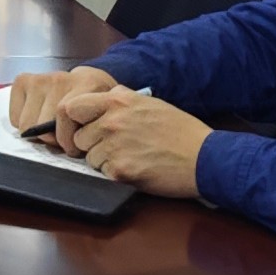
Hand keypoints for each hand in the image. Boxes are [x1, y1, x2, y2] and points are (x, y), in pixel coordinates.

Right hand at [10, 64, 129, 152]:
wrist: (89, 84)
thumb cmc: (95, 106)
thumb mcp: (102, 117)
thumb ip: (91, 129)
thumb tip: (69, 148)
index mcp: (87, 83)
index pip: (64, 112)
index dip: (66, 137)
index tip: (73, 148)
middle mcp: (60, 78)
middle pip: (41, 123)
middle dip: (51, 140)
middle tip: (62, 139)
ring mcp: (40, 79)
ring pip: (26, 124)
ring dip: (38, 134)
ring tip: (51, 130)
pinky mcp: (23, 81)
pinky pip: (15, 118)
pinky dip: (24, 126)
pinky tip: (38, 119)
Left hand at [74, 93, 208, 197]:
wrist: (205, 158)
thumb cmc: (180, 131)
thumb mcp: (148, 103)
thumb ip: (119, 101)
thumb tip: (97, 101)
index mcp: (117, 101)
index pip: (70, 107)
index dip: (73, 122)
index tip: (82, 130)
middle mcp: (112, 121)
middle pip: (78, 137)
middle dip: (91, 145)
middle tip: (114, 147)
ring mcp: (114, 146)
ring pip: (89, 158)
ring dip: (104, 161)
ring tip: (132, 156)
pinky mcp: (120, 170)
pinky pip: (103, 173)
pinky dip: (117, 174)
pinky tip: (137, 167)